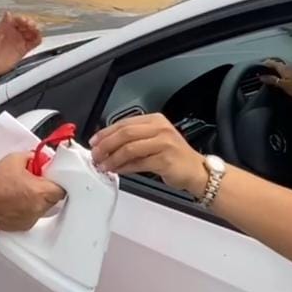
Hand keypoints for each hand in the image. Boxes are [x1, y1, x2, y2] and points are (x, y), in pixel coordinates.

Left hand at [0, 12, 42, 78]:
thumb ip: (2, 25)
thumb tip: (8, 13)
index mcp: (6, 28)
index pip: (17, 20)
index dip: (21, 19)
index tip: (23, 20)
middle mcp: (14, 33)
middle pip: (26, 25)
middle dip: (30, 23)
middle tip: (30, 25)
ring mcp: (19, 41)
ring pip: (31, 33)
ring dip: (35, 30)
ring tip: (35, 30)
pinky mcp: (23, 50)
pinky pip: (33, 43)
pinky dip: (38, 39)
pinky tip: (38, 37)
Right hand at [0, 152, 64, 230]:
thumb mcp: (15, 159)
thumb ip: (32, 157)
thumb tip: (39, 158)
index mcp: (39, 192)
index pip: (62, 189)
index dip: (58, 182)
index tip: (52, 178)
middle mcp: (38, 208)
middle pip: (54, 199)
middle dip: (48, 190)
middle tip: (36, 182)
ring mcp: (31, 219)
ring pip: (44, 208)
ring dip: (39, 200)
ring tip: (24, 191)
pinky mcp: (23, 226)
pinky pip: (33, 216)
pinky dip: (29, 209)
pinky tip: (18, 201)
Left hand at [89, 114, 205, 193]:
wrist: (197, 171)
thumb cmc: (175, 157)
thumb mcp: (155, 141)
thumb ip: (133, 140)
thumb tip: (107, 145)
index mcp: (155, 120)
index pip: (124, 122)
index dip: (106, 132)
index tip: (94, 142)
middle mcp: (160, 128)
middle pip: (125, 133)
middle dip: (106, 145)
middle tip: (96, 154)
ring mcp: (164, 143)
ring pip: (130, 148)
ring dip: (112, 158)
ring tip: (104, 165)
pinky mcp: (165, 159)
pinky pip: (138, 163)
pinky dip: (124, 168)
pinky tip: (117, 170)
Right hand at [260, 59, 291, 103]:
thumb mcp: (283, 85)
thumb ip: (272, 80)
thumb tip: (261, 76)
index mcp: (284, 68)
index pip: (272, 62)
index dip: (264, 64)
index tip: (257, 67)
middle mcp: (287, 67)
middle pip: (276, 63)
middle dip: (268, 65)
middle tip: (260, 70)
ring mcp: (291, 70)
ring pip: (279, 67)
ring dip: (272, 68)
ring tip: (266, 73)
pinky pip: (282, 70)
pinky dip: (277, 72)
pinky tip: (276, 77)